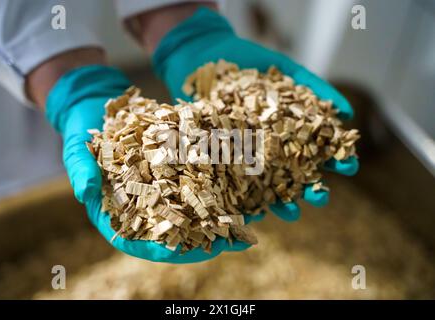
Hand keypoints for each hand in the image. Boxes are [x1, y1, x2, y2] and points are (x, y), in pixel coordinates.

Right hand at [45, 65, 249, 262]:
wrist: (99, 106)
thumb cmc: (83, 133)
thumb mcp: (77, 150)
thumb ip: (80, 171)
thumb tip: (85, 193)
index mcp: (117, 212)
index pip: (138, 242)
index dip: (158, 251)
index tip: (179, 255)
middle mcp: (143, 206)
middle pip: (172, 233)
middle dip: (199, 241)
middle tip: (227, 244)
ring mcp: (161, 189)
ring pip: (190, 212)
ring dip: (216, 220)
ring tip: (244, 226)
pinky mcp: (175, 170)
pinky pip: (196, 184)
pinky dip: (216, 190)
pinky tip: (239, 192)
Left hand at [152, 7, 358, 221]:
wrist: (205, 57)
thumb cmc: (249, 64)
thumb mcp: (286, 70)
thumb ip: (315, 87)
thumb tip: (347, 112)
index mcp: (291, 130)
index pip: (319, 150)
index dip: (335, 160)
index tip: (350, 167)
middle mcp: (271, 147)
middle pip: (296, 173)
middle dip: (310, 188)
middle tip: (321, 198)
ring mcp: (247, 154)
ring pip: (267, 183)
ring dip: (281, 201)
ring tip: (292, 213)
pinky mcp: (222, 158)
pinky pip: (233, 181)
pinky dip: (243, 198)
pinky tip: (252, 211)